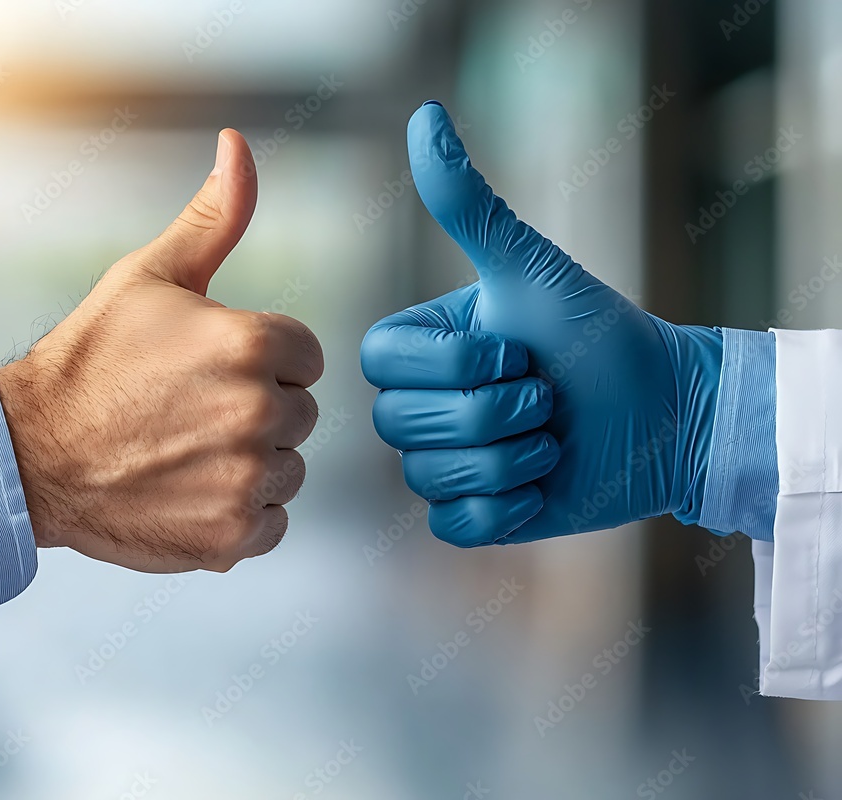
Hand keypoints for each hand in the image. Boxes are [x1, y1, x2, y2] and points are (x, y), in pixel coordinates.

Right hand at [0, 130, 323, 572]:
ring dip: (253, 463)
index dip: (266, 361)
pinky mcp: (231, 534)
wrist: (29, 454)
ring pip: (289, 469)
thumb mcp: (149, 276)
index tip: (215, 368)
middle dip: (260, 410)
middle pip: (301, 413)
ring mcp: (245, 478)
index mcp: (251, 344)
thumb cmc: (88, 363)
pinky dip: (241, 513)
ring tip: (189, 451)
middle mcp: (258, 412)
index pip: (307, 357)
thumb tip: (238, 147)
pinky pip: (273, 523)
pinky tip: (192, 491)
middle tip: (194, 411)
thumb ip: (213, 218)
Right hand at [360, 103, 721, 546]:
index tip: (516, 349)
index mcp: (422, 347)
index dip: (452, 366)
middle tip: (548, 394)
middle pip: (403, 426)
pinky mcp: (473, 512)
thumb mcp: (529, 269)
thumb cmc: (599, 333)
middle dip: (496, 412)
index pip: (382, 366)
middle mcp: (422, 403)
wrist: (665, 411)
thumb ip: (469, 205)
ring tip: (555, 435)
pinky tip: (544, 481)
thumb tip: (424, 117)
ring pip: (433, 477)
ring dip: (514, 457)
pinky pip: (456, 524)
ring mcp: (444, 461)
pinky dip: (509, 506)